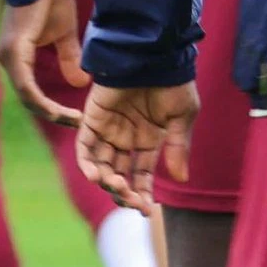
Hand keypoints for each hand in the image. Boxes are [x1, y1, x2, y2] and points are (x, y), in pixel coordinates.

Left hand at [0, 0, 89, 126]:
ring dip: (48, 111)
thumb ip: (68, 58)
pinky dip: (41, 100)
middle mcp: (8, 59)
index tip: (75, 118)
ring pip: (26, 96)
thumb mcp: (64, 35)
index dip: (51, 108)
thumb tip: (80, 83)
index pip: (31, 92)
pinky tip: (57, 110)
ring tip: (71, 120)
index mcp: (17, 57)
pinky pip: (25, 85)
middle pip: (28, 99)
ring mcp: (8, 56)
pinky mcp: (14, 50)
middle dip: (53, 114)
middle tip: (76, 124)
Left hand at [77, 83, 199, 207]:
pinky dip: (87, 162)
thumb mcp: (181, 117)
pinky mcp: (92, 118)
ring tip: (116, 188)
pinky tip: (96, 176)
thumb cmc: (173, 83)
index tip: (146, 211)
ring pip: (102, 165)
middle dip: (124, 192)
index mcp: (149, 140)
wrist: (155, 55)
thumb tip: (181, 179)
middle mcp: (127, 138)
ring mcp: (108, 129)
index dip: (143, 193)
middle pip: (120, 174)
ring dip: (107, 181)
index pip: (142, 174)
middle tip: (131, 201)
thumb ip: (177, 147)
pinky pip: (85, 145)